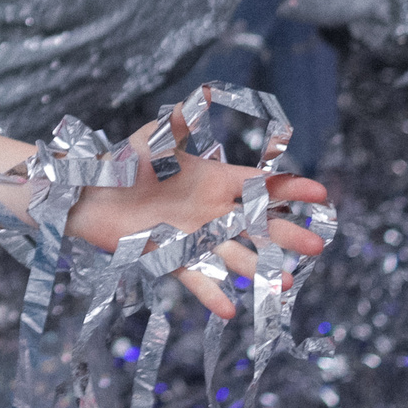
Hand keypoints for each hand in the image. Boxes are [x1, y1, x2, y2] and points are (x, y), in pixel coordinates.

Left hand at [69, 122, 329, 319]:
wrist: (86, 192)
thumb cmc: (119, 162)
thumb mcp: (152, 139)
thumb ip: (178, 122)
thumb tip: (198, 96)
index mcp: (213, 180)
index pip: (260, 186)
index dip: (290, 189)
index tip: (321, 195)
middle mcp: (210, 211)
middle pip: (257, 225)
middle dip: (287, 236)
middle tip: (316, 246)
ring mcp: (193, 236)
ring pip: (234, 255)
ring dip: (259, 269)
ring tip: (284, 284)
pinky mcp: (169, 257)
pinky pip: (195, 278)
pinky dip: (212, 294)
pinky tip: (231, 310)